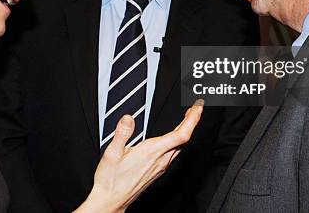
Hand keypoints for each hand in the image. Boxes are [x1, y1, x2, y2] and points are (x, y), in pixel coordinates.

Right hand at [76, 100, 203, 212]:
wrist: (111, 201)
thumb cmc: (111, 180)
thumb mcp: (111, 153)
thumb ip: (121, 133)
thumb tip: (128, 118)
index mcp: (152, 152)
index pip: (181, 134)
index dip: (192, 119)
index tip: (198, 107)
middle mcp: (160, 160)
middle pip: (184, 139)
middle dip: (192, 121)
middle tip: (196, 107)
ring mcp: (160, 167)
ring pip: (180, 146)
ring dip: (186, 130)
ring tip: (188, 118)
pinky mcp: (157, 171)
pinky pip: (174, 153)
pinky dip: (178, 140)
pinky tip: (173, 137)